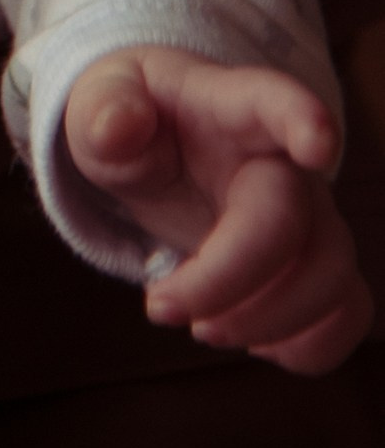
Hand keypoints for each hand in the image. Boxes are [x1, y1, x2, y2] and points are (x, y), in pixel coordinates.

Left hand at [64, 47, 372, 371]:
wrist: (154, 143)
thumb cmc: (132, 118)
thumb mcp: (99, 104)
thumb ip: (102, 112)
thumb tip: (117, 128)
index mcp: (230, 109)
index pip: (275, 102)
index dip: (303, 120)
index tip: (318, 144)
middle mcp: (285, 163)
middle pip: (291, 223)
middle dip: (227, 281)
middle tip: (160, 308)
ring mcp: (309, 216)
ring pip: (333, 276)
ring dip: (270, 322)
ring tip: (203, 329)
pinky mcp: (314, 264)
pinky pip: (348, 312)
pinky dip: (309, 345)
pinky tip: (254, 341)